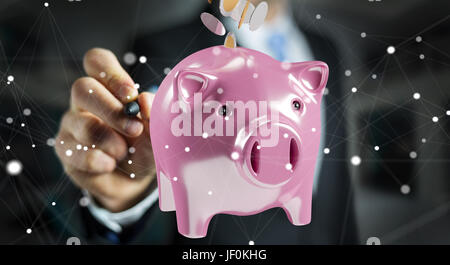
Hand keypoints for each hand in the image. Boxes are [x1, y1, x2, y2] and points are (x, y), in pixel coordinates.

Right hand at [55, 48, 155, 211]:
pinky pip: (76, 153)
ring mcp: (71, 125)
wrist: (132, 180)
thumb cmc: (142, 146)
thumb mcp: (155, 131)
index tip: (131, 95)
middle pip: (82, 88)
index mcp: (107, 87)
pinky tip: (110, 165)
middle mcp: (84, 102)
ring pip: (82, 123)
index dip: (111, 73)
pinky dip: (99, 161)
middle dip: (112, 110)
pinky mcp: (65, 151)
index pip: (97, 61)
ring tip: (124, 152)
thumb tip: (145, 99)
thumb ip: (153, 115)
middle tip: (134, 128)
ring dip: (109, 140)